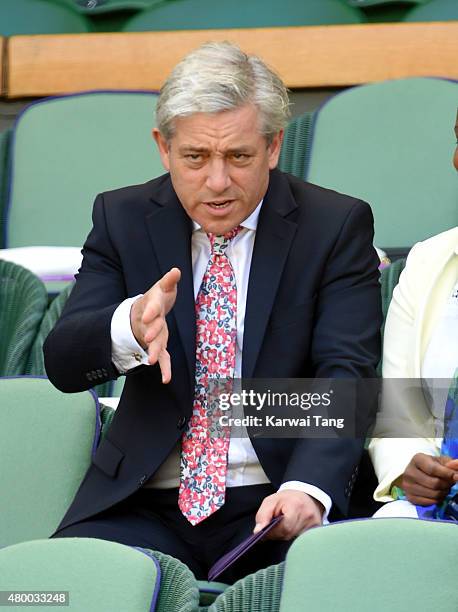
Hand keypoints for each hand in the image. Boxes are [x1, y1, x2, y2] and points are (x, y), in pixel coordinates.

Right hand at [130, 267, 180, 382]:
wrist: (145, 311)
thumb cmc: (157, 298)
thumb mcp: (162, 287)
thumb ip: (169, 281)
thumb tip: (176, 271)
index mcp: (152, 307)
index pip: (152, 308)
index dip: (151, 311)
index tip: (149, 316)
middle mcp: (151, 322)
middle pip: (152, 328)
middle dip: (151, 333)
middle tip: (148, 339)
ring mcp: (154, 335)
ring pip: (154, 344)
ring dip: (154, 352)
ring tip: (153, 361)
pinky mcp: (159, 344)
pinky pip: (163, 357)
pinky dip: (164, 368)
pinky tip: (166, 379)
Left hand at [253, 490, 323, 539]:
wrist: (305, 495)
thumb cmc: (287, 499)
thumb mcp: (271, 501)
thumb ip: (262, 516)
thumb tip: (258, 531)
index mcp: (296, 505)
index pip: (284, 527)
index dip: (273, 531)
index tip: (266, 531)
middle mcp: (308, 515)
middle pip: (289, 535)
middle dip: (278, 534)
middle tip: (275, 527)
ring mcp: (315, 523)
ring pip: (295, 540)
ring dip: (286, 536)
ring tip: (284, 526)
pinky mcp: (318, 529)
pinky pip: (303, 540)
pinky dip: (295, 537)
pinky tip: (293, 529)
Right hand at [398, 453, 457, 505]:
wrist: (416, 472)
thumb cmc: (430, 465)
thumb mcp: (440, 461)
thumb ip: (450, 465)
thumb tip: (457, 475)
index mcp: (417, 459)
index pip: (433, 469)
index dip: (447, 474)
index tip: (455, 476)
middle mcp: (409, 472)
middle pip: (434, 484)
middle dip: (446, 485)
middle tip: (449, 483)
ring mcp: (408, 486)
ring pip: (433, 495)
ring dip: (443, 493)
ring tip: (443, 488)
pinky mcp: (409, 497)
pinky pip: (430, 502)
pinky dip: (437, 499)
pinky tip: (437, 493)